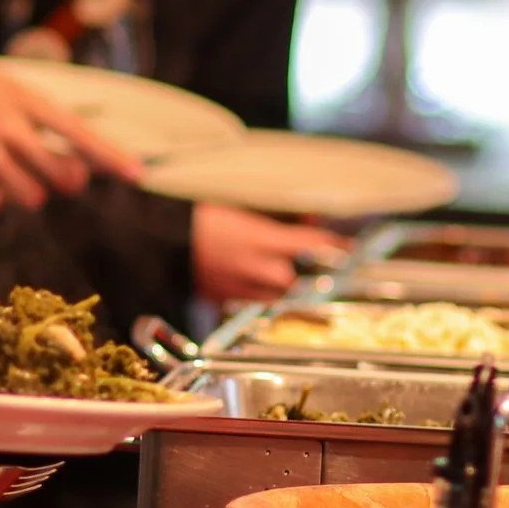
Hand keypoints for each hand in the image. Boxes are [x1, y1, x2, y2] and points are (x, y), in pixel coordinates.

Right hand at [0, 52, 142, 212]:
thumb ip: (6, 81)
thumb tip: (16, 94)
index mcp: (22, 97)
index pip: (78, 133)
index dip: (110, 157)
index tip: (137, 174)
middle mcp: (12, 129)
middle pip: (62, 177)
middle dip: (66, 181)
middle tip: (56, 174)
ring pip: (30, 197)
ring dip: (22, 190)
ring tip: (1, 168)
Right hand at [192, 204, 345, 307]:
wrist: (158, 238)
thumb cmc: (199, 213)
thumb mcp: (241, 204)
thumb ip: (277, 215)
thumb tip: (307, 217)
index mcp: (260, 239)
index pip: (310, 245)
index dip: (334, 246)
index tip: (350, 248)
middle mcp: (254, 268)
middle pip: (297, 279)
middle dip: (309, 272)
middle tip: (320, 264)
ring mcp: (238, 288)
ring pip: (278, 296)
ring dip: (288, 287)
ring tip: (291, 275)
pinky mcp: (223, 300)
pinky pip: (253, 303)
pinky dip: (263, 295)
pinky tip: (263, 284)